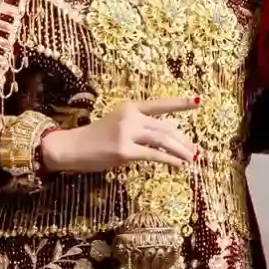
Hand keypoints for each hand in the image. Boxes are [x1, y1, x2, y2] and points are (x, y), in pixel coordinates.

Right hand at [39, 97, 198, 175]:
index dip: (180, 104)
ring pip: (162, 140)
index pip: (160, 104)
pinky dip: (169, 160)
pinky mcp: (124, 151)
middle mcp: (130, 117)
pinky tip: (179, 165)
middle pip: (165, 127)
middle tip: (195, 149)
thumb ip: (138, 127)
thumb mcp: (116, 124)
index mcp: (130, 107)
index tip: (198, 102)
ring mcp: (127, 133)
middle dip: (183, 139)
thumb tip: (165, 136)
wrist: (70, 147)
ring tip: (192, 158)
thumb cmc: (93, 138)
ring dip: (180, 150)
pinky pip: (153, 155)